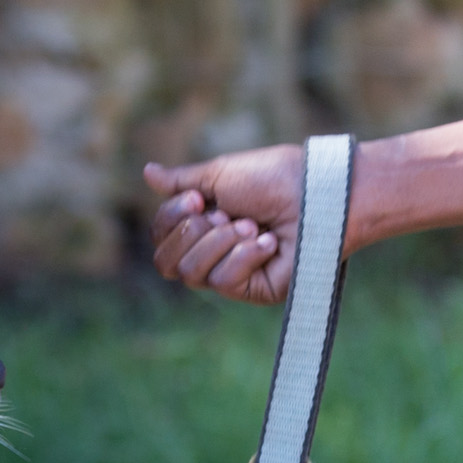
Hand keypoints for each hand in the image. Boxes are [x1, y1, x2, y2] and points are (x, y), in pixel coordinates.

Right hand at [143, 146, 309, 303]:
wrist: (315, 192)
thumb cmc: (273, 178)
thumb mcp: (219, 174)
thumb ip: (182, 182)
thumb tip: (147, 173)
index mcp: (202, 223)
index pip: (160, 237)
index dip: (171, 219)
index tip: (198, 199)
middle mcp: (213, 252)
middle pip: (166, 263)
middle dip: (193, 233)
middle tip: (227, 214)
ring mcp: (233, 274)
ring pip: (193, 273)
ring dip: (222, 242)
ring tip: (252, 226)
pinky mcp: (255, 290)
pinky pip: (225, 281)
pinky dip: (245, 256)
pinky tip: (269, 242)